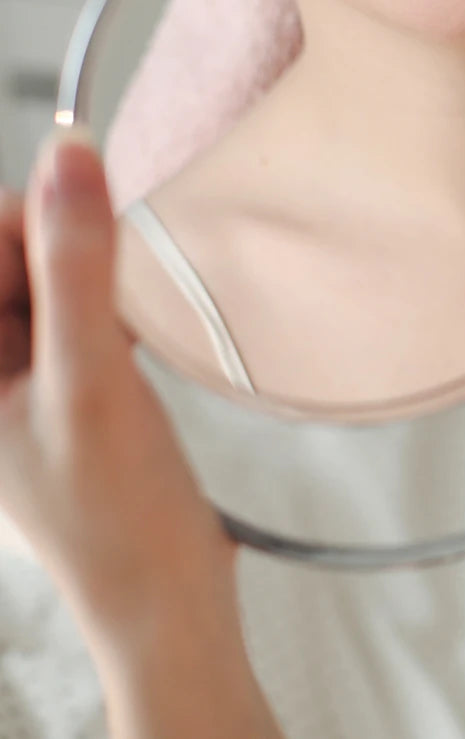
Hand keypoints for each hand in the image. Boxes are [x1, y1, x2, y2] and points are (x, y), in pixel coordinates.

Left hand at [0, 130, 234, 663]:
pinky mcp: (54, 390)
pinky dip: (109, 318)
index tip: (92, 250)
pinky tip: (132, 356)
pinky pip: (73, 316)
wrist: (163, 596)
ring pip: (48, 281)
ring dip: (95, 290)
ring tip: (121, 349)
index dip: (35, 222)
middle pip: (12, 256)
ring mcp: (12, 381)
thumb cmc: (114, 511)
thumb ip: (76, 266)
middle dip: (70, 262)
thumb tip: (69, 155)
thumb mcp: (92, 379)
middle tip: (110, 322)